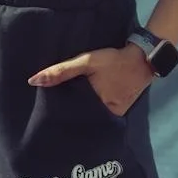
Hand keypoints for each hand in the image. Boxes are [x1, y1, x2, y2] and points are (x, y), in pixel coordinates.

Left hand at [28, 45, 152, 116]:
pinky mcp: (120, 111)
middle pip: (82, 118)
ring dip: (82, 112)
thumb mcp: (86, 62)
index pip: (72, 116)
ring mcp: (115, 115)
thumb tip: (33, 81)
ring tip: (66, 108)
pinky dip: (94, 108)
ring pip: (92, 116)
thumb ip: (61, 71)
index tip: (47, 113)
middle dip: (70, 114)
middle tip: (53, 111)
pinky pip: (103, 113)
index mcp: (97, 107)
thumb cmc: (113, 60)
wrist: (143, 59)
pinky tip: (85, 103)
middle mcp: (106, 116)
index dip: (60, 113)